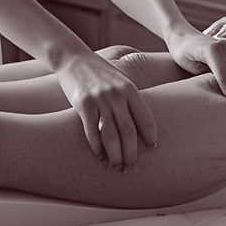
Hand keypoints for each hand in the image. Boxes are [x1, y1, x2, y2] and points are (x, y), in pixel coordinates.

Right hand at [55, 52, 157, 168]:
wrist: (73, 58)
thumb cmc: (99, 73)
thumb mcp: (120, 81)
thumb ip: (130, 99)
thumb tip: (141, 126)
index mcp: (130, 89)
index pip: (146, 118)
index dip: (151, 136)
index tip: (152, 148)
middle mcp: (117, 94)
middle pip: (129, 131)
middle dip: (131, 153)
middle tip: (131, 166)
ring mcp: (99, 99)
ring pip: (111, 135)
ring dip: (115, 155)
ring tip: (116, 166)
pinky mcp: (82, 103)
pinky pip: (91, 131)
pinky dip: (96, 147)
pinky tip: (99, 156)